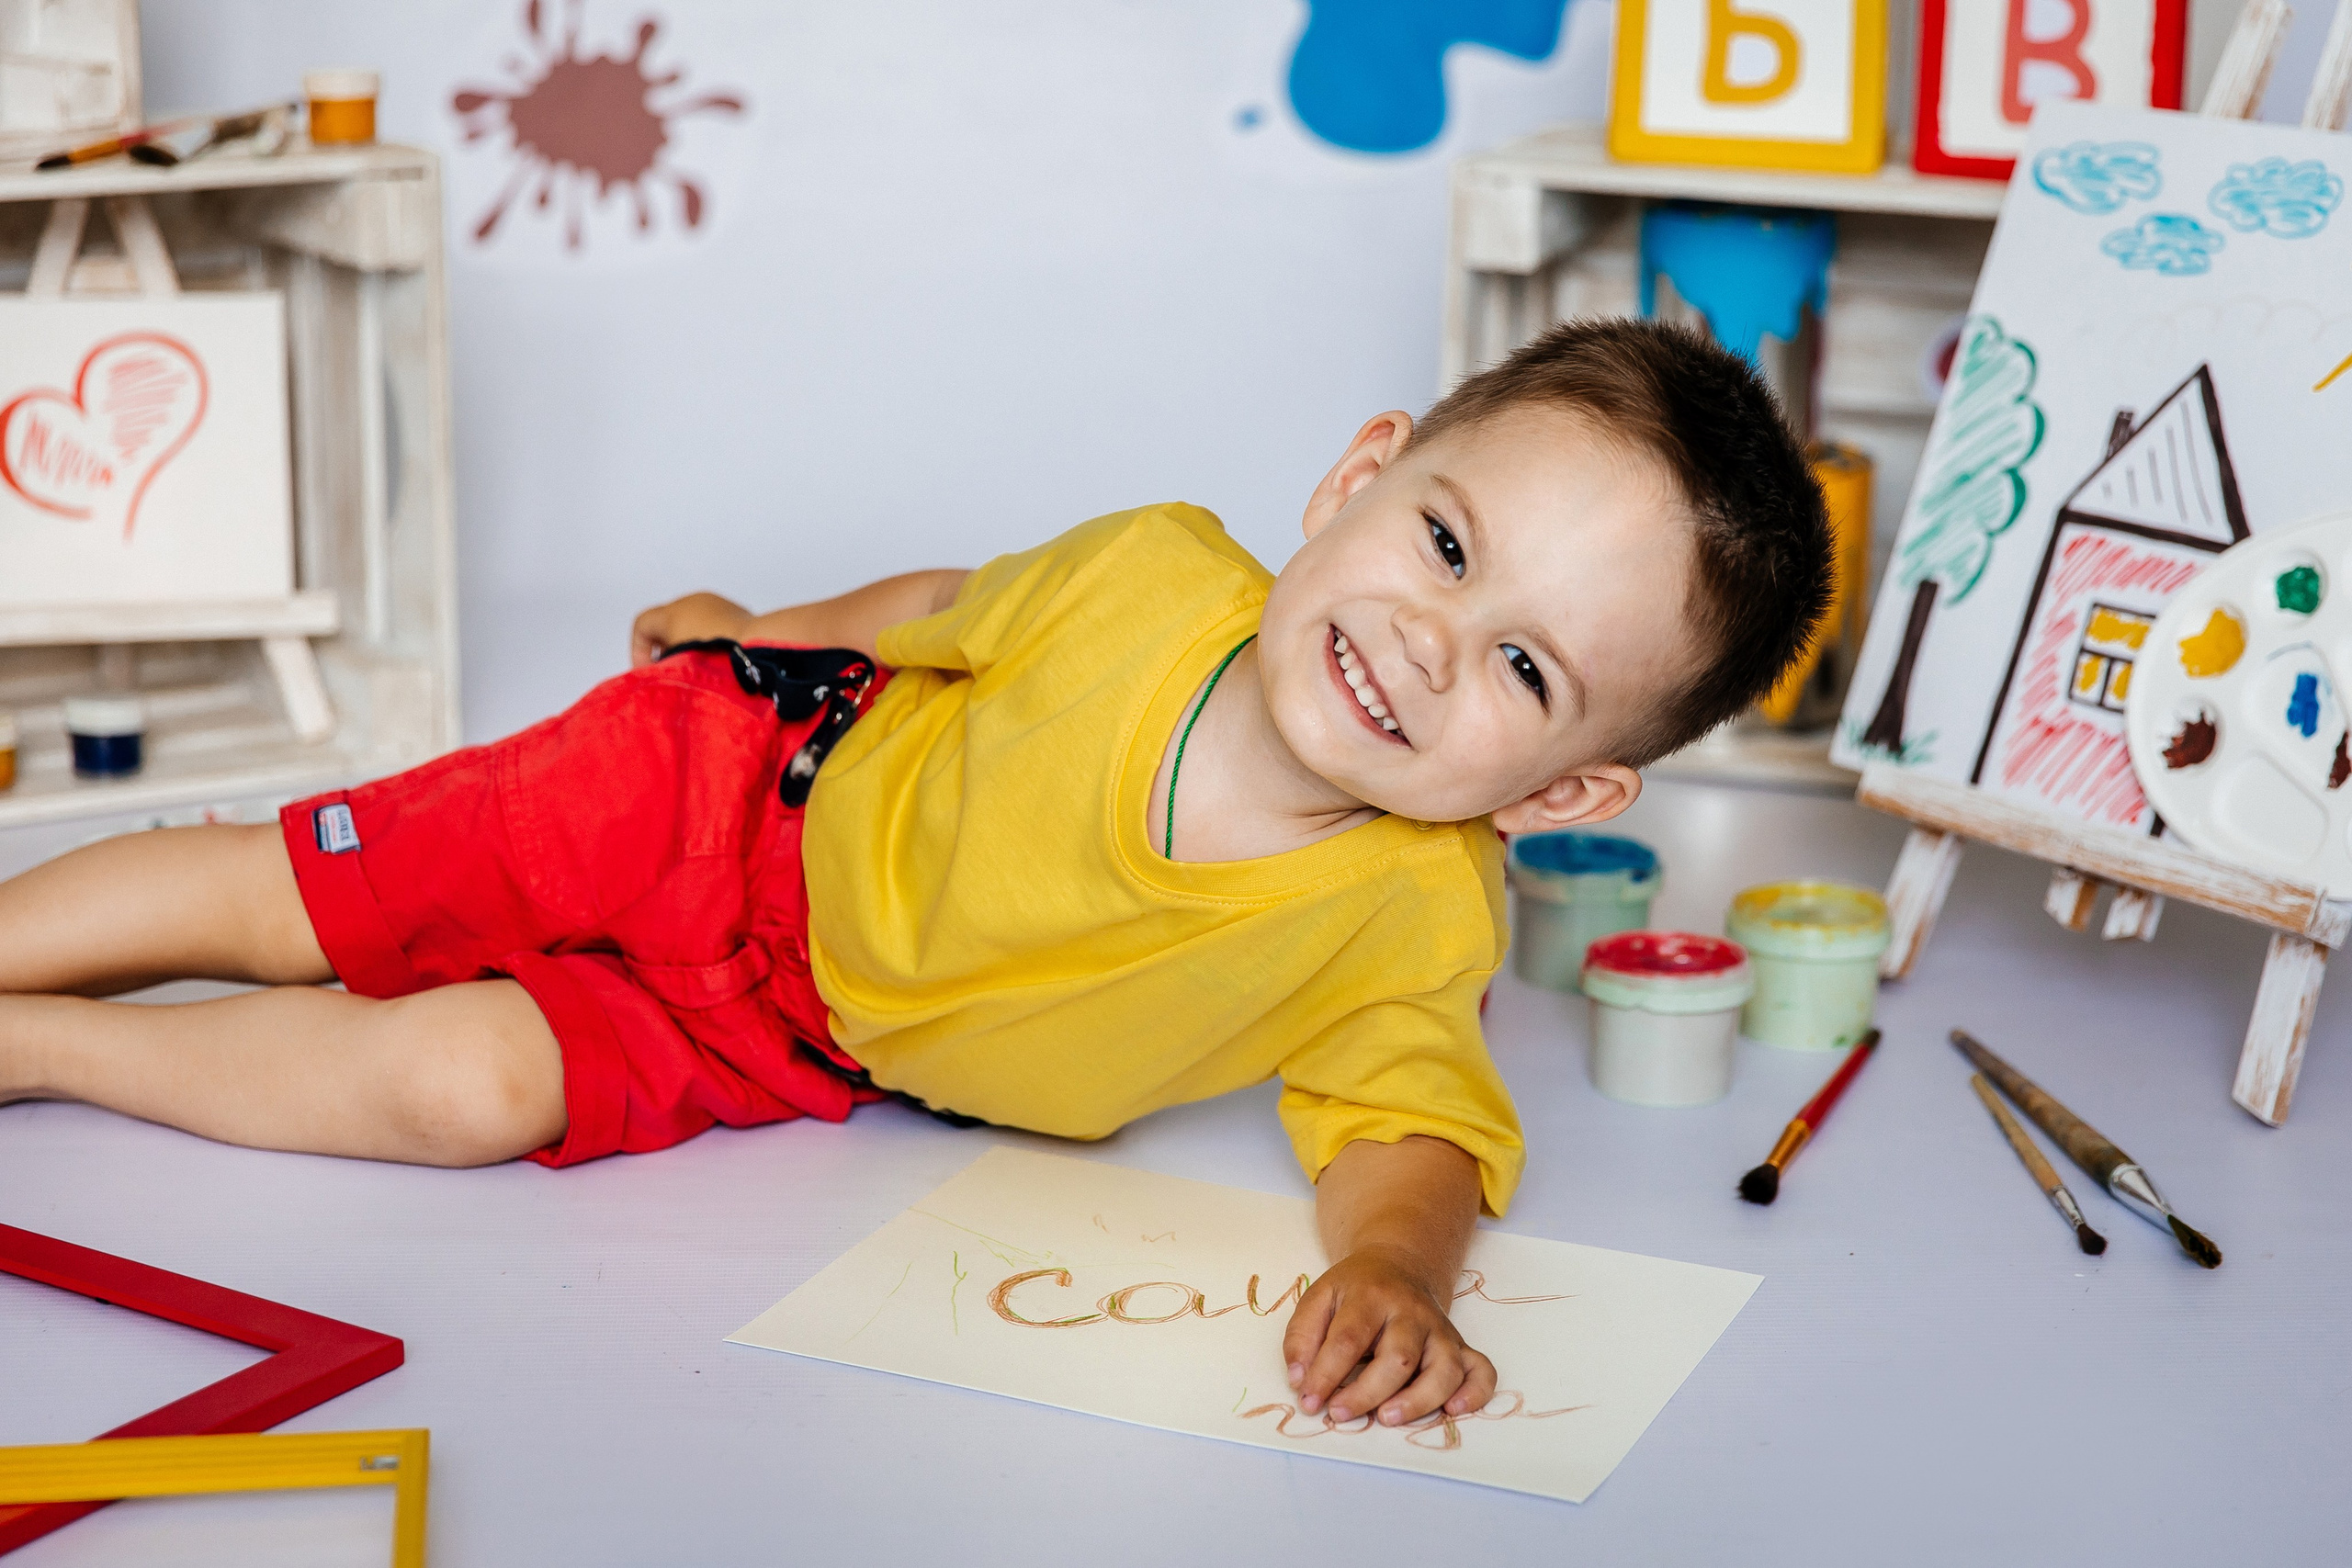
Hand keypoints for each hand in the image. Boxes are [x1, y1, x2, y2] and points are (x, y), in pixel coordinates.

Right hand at [630, 592, 750, 667]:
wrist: (763, 649)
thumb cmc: (716, 658)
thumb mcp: (675, 667)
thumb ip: (657, 670)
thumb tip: (656, 677)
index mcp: (674, 611)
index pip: (643, 625)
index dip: (638, 651)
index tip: (649, 672)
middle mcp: (695, 601)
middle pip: (668, 623)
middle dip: (665, 649)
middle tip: (671, 673)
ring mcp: (720, 605)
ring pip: (695, 624)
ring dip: (691, 646)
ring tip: (699, 671)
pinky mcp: (742, 614)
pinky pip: (718, 626)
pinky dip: (714, 642)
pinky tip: (721, 663)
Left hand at [1282, 1245, 1495, 1426]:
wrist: (1400, 1265)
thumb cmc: (1356, 1291)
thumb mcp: (1319, 1297)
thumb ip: (1302, 1336)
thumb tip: (1299, 1379)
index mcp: (1372, 1296)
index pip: (1349, 1338)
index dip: (1326, 1374)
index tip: (1309, 1401)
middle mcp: (1412, 1313)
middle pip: (1399, 1357)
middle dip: (1368, 1392)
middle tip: (1339, 1413)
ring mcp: (1441, 1330)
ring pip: (1444, 1369)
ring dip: (1419, 1400)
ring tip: (1387, 1417)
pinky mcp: (1460, 1347)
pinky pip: (1481, 1370)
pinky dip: (1475, 1393)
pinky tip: (1453, 1410)